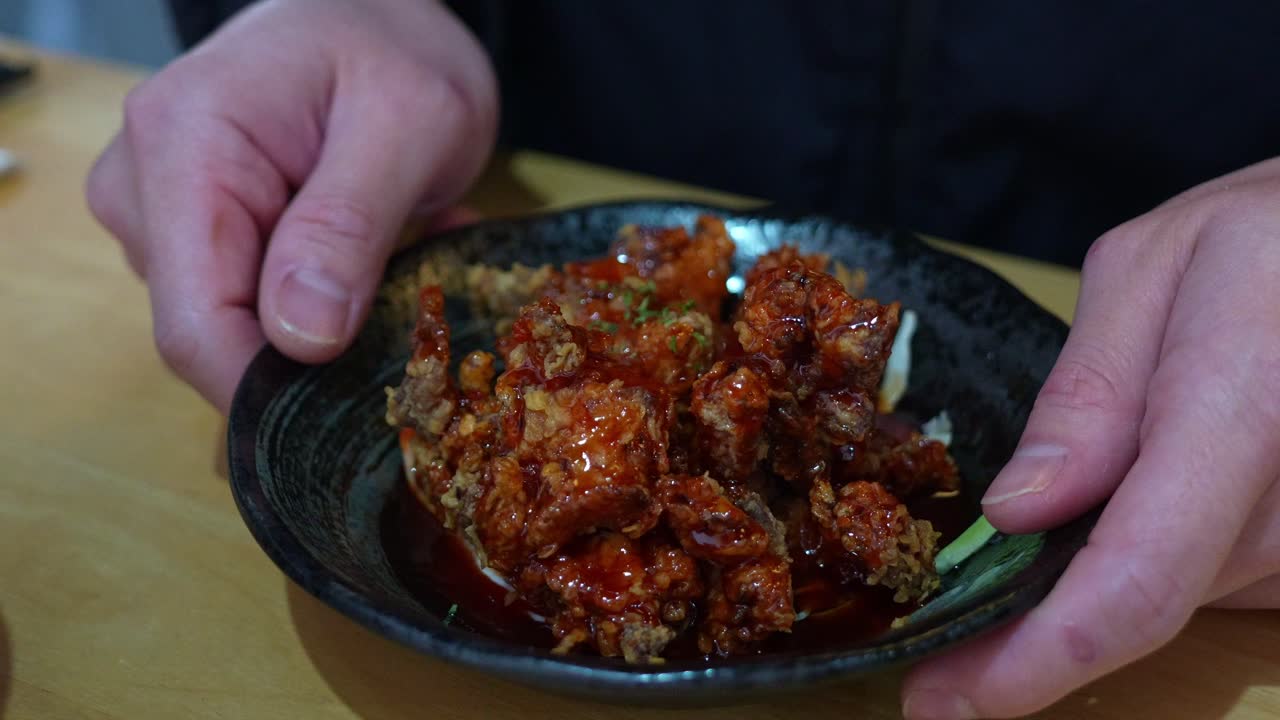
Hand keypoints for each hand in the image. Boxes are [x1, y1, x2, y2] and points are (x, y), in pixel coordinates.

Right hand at [87, 0, 496, 411]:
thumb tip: (298, 339)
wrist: (377, 15)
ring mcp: (163, 216)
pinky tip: (376, 250)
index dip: (270, 394)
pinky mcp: (192, 235)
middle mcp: (146, 187)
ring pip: (240, 329)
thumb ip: (348, 226)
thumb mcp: (408, 124)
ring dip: (333, 317)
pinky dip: (326, 299)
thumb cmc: (396, 50)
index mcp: (186, 148)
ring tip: (401, 246)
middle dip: (318, 349)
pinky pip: (253, 308)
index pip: (196, 325)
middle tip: (412, 294)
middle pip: (213, 335)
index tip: (355, 411)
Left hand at [902, 157, 1279, 717]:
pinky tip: (1137, 495)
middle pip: (1152, 601)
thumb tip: (1016, 514)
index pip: (1137, 582)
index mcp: (1239, 413)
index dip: (1035, 661)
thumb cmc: (1271, 233)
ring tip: (1059, 511)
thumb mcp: (1156, 266)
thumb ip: (1090, 393)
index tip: (941, 702)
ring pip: (1189, 595)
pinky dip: (1162, 551)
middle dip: (1040, 626)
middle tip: (949, 627)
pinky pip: (1226, 575)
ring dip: (1106, 573)